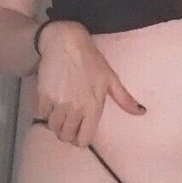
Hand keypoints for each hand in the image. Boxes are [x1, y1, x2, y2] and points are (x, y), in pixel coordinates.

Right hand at [35, 21, 146, 146]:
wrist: (66, 43)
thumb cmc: (91, 60)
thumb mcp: (111, 79)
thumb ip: (125, 99)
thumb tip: (141, 112)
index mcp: (93, 108)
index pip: (82, 140)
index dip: (80, 139)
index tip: (78, 133)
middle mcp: (75, 109)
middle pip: (65, 136)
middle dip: (67, 132)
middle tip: (68, 123)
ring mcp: (58, 103)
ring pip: (52, 127)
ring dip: (55, 123)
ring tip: (59, 113)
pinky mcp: (43, 95)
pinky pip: (40, 114)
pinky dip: (44, 111)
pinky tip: (50, 102)